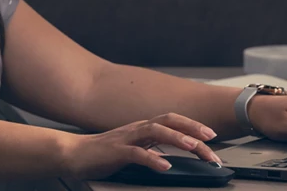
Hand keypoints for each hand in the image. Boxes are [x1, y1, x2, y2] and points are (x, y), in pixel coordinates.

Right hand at [59, 112, 222, 179]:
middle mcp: (137, 129)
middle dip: (192, 128)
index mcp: (142, 128)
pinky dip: (152, 158)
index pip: (172, 121)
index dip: (193, 125)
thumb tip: (171, 157)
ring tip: (194, 147)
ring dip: (177, 138)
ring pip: (155, 132)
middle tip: (211, 139)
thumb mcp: (133, 150)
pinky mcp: (116, 152)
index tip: (212, 136)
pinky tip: (165, 165)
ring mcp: (126, 138)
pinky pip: (137, 153)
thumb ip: (151, 149)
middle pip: (169, 121)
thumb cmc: (103, 154)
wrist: (74, 154)